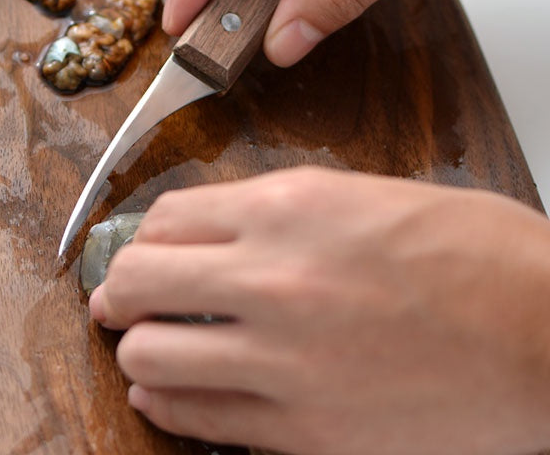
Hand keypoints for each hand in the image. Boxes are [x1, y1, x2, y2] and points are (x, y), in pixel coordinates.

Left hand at [89, 167, 549, 453]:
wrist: (548, 341)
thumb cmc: (477, 260)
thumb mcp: (367, 197)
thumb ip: (281, 211)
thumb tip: (219, 231)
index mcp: (289, 208)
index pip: (166, 218)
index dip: (143, 234)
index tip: (143, 247)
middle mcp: (272, 278)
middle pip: (138, 279)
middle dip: (121, 287)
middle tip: (122, 296)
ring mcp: (281, 361)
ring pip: (148, 355)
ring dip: (139, 348)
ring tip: (149, 345)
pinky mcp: (302, 432)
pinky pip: (196, 419)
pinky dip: (167, 406)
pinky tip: (169, 397)